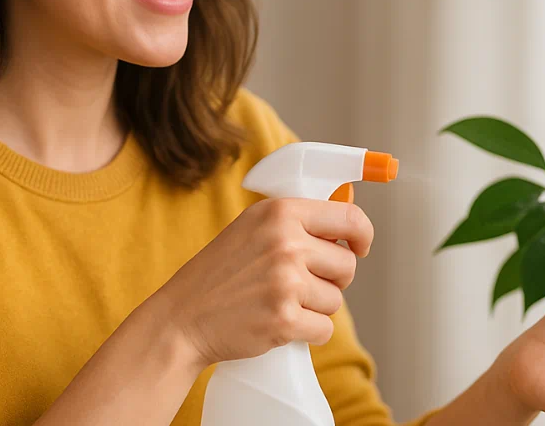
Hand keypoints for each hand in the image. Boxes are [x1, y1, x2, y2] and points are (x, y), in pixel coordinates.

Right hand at [158, 197, 373, 368]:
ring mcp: (285, 281)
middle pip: (347, 265)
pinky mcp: (284, 319)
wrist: (181, 318)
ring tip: (279, 302)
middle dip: (331, 279)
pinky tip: (280, 324)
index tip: (360, 247)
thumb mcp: (251, 227)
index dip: (363, 235)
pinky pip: (324, 328)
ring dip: (315, 308)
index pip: (349, 217)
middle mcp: (286, 242)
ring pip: (336, 300)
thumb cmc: (219, 273)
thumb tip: (347, 228)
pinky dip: (308, 332)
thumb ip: (293, 222)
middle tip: (300, 285)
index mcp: (281, 212)